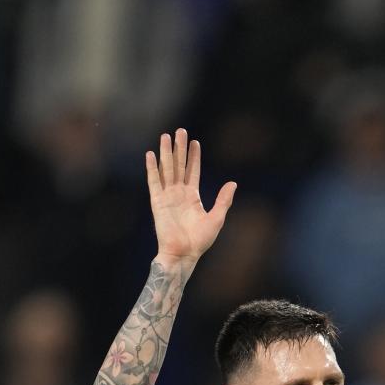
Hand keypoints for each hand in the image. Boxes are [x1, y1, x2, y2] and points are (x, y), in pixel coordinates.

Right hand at [146, 129, 235, 267]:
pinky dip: (152, 168)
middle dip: (179, 148)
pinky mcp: (158, 202)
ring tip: (165, 136)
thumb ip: (223, 200)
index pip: (193, 171)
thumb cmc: (200, 240)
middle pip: (179, 166)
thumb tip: (233, 183)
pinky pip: (154, 182)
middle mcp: (179, 194)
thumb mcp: (217, 218)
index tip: (195, 142)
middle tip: (180, 130)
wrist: (184, 253)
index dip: (194, 156)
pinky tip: (151, 154)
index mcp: (193, 197)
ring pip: (167, 169)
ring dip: (166, 153)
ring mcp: (168, 196)